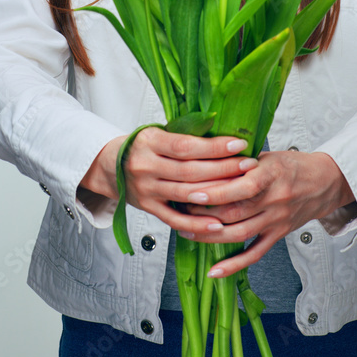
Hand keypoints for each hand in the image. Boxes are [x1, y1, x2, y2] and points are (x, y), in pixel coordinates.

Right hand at [78, 127, 249, 233]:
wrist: (108, 166)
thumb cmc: (141, 146)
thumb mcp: (156, 132)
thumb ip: (182, 136)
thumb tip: (222, 134)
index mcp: (149, 142)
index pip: (186, 146)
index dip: (214, 146)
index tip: (239, 143)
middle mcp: (145, 166)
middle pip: (190, 171)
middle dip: (223, 168)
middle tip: (249, 165)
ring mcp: (146, 189)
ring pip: (185, 194)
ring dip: (216, 193)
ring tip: (242, 189)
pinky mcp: (147, 208)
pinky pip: (174, 219)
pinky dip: (196, 224)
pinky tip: (217, 224)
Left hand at [179, 149, 354, 276]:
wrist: (325, 182)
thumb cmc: (292, 165)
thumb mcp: (268, 155)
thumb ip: (240, 160)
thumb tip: (204, 159)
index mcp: (271, 175)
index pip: (241, 186)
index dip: (216, 191)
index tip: (192, 191)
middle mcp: (274, 200)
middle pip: (235, 212)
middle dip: (204, 213)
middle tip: (179, 209)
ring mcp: (276, 220)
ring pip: (240, 233)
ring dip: (210, 235)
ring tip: (187, 231)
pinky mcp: (278, 235)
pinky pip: (255, 253)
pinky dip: (234, 265)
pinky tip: (215, 270)